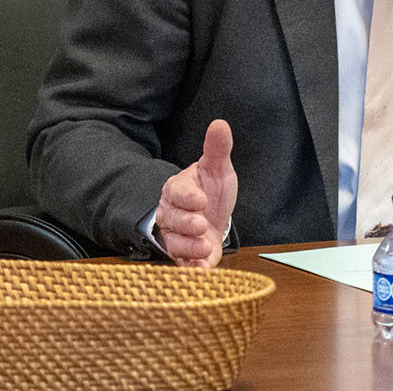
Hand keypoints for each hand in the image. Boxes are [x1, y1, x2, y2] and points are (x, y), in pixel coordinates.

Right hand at [153, 119, 237, 267]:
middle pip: (173, 220)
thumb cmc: (210, 189)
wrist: (210, 216)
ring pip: (175, 244)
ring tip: (204, 247)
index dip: (187, 197)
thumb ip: (217, 149)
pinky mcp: (187, 256)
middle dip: (186, 224)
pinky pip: (185, 263)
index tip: (200, 199)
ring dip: (189, 247)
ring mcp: (177, 237)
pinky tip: (203, 268)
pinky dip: (194, 267)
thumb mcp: (217, 168)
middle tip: (200, 224)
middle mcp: (172, 215)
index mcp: (178, 190)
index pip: (177, 192)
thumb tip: (220, 124)